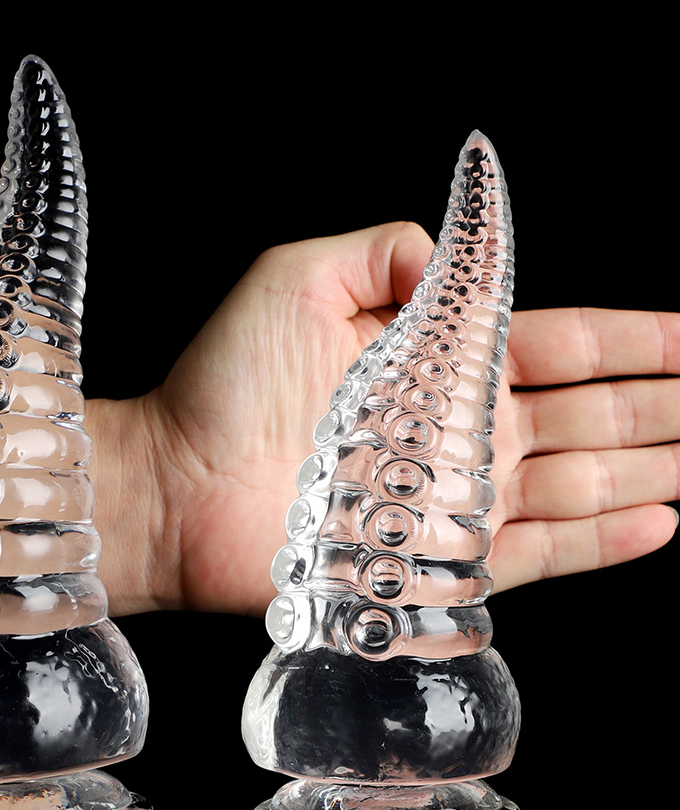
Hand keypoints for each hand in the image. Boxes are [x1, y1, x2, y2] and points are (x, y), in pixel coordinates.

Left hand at [99, 221, 678, 615]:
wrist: (177, 483)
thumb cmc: (222, 382)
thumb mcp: (299, 279)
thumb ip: (384, 254)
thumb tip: (452, 250)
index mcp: (434, 363)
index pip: (556, 343)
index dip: (629, 339)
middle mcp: (456, 431)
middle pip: (585, 413)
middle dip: (658, 403)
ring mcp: (453, 498)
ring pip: (579, 479)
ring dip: (651, 463)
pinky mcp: (438, 559)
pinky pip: (540, 550)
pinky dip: (604, 536)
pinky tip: (663, 516)